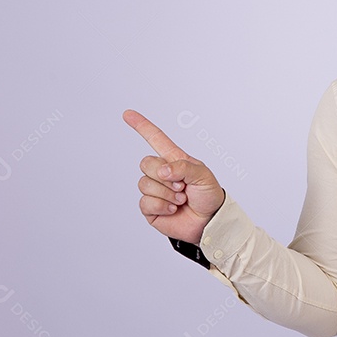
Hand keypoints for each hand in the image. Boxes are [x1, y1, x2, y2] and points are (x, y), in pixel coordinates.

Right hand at [123, 109, 224, 244]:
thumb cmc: (209, 195)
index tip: (127, 114)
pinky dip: (162, 205)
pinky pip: (145, 202)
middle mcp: (162, 172)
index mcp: (175, 159)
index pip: (156, 139)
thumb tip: (163, 170)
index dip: (142, 126)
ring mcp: (154, 190)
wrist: (209, 221)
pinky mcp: (150, 207)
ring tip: (181, 198)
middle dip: (164, 175)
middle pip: (146, 162)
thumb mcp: (204, 176)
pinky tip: (173, 209)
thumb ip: (184, 168)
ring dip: (166, 192)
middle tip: (182, 186)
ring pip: (144, 183)